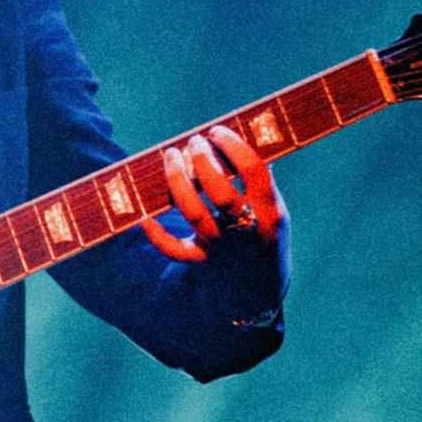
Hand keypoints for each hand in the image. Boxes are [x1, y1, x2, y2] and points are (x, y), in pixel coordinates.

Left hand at [141, 124, 285, 261]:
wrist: (260, 289)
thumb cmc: (265, 237)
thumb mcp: (276, 211)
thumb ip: (259, 182)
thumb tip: (237, 141)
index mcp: (270, 211)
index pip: (254, 171)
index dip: (233, 146)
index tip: (217, 131)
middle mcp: (246, 230)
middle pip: (221, 193)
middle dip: (202, 161)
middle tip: (194, 142)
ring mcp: (222, 247)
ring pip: (194, 213)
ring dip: (177, 181)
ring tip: (170, 155)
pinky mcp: (201, 262)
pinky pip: (174, 249)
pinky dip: (156, 233)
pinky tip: (146, 214)